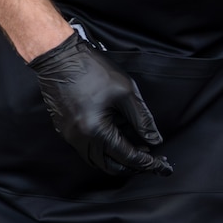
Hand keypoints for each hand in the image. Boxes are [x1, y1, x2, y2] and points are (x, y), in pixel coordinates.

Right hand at [27, 34, 171, 176]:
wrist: (59, 57)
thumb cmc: (92, 70)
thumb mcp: (126, 92)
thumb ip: (142, 120)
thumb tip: (154, 140)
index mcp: (96, 131)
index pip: (127, 156)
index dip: (148, 162)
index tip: (163, 166)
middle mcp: (79, 138)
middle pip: (110, 165)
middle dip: (133, 166)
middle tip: (153, 161)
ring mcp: (69, 135)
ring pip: (97, 160)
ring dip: (118, 159)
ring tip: (138, 150)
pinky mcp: (64, 129)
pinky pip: (87, 149)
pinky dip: (105, 150)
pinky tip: (118, 138)